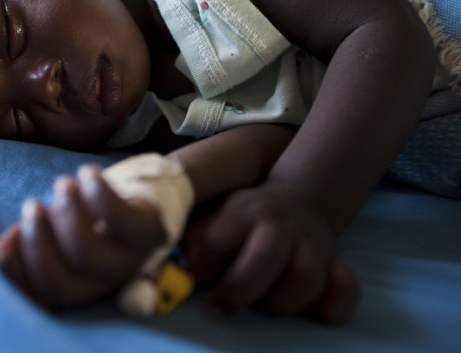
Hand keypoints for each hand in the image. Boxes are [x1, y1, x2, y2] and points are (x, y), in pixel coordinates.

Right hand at [0, 164, 165, 308]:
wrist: (145, 199)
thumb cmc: (91, 218)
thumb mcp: (59, 232)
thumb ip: (32, 240)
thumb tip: (4, 243)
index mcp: (76, 287)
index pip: (40, 297)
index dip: (15, 274)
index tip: (0, 242)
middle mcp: (101, 283)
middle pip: (62, 284)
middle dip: (36, 244)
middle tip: (31, 205)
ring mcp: (127, 260)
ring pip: (87, 253)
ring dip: (66, 214)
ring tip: (62, 185)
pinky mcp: (147, 231)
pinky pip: (119, 218)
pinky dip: (97, 192)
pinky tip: (87, 172)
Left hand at [184, 183, 359, 322]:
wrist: (294, 201)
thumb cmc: (241, 221)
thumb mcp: (214, 216)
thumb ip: (193, 239)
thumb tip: (171, 271)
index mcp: (242, 211)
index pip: (217, 240)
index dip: (201, 267)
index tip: (195, 280)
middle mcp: (279, 224)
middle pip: (265, 256)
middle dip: (239, 289)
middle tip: (220, 306)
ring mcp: (312, 243)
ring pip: (305, 279)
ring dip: (280, 302)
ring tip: (262, 305)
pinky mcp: (334, 263)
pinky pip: (345, 288)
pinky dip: (333, 305)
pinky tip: (315, 313)